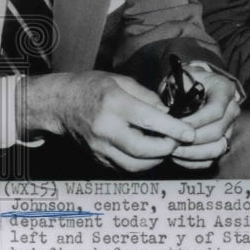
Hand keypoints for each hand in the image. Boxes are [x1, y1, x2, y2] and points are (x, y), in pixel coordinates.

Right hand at [19, 71, 196, 171]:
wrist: (59, 104)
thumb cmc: (93, 87)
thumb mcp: (121, 81)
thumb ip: (148, 97)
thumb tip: (170, 113)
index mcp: (113, 104)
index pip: (148, 120)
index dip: (173, 128)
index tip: (190, 133)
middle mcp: (105, 128)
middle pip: (142, 149)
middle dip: (167, 148)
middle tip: (180, 141)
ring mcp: (99, 147)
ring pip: (134, 165)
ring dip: (156, 159)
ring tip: (166, 147)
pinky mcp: (97, 159)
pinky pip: (125, 168)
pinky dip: (142, 163)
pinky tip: (150, 152)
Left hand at [170, 66, 241, 168]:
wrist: (195, 86)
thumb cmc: (187, 81)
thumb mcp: (183, 77)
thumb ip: (178, 90)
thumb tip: (168, 113)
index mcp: (225, 90)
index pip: (216, 110)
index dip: (196, 121)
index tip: (175, 124)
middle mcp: (232, 109)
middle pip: (216, 132)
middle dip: (191, 139)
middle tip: (170, 141)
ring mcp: (230, 127)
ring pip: (217, 148)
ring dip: (193, 153)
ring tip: (173, 150)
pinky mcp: (223, 141)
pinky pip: (212, 158)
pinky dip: (195, 161)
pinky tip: (179, 157)